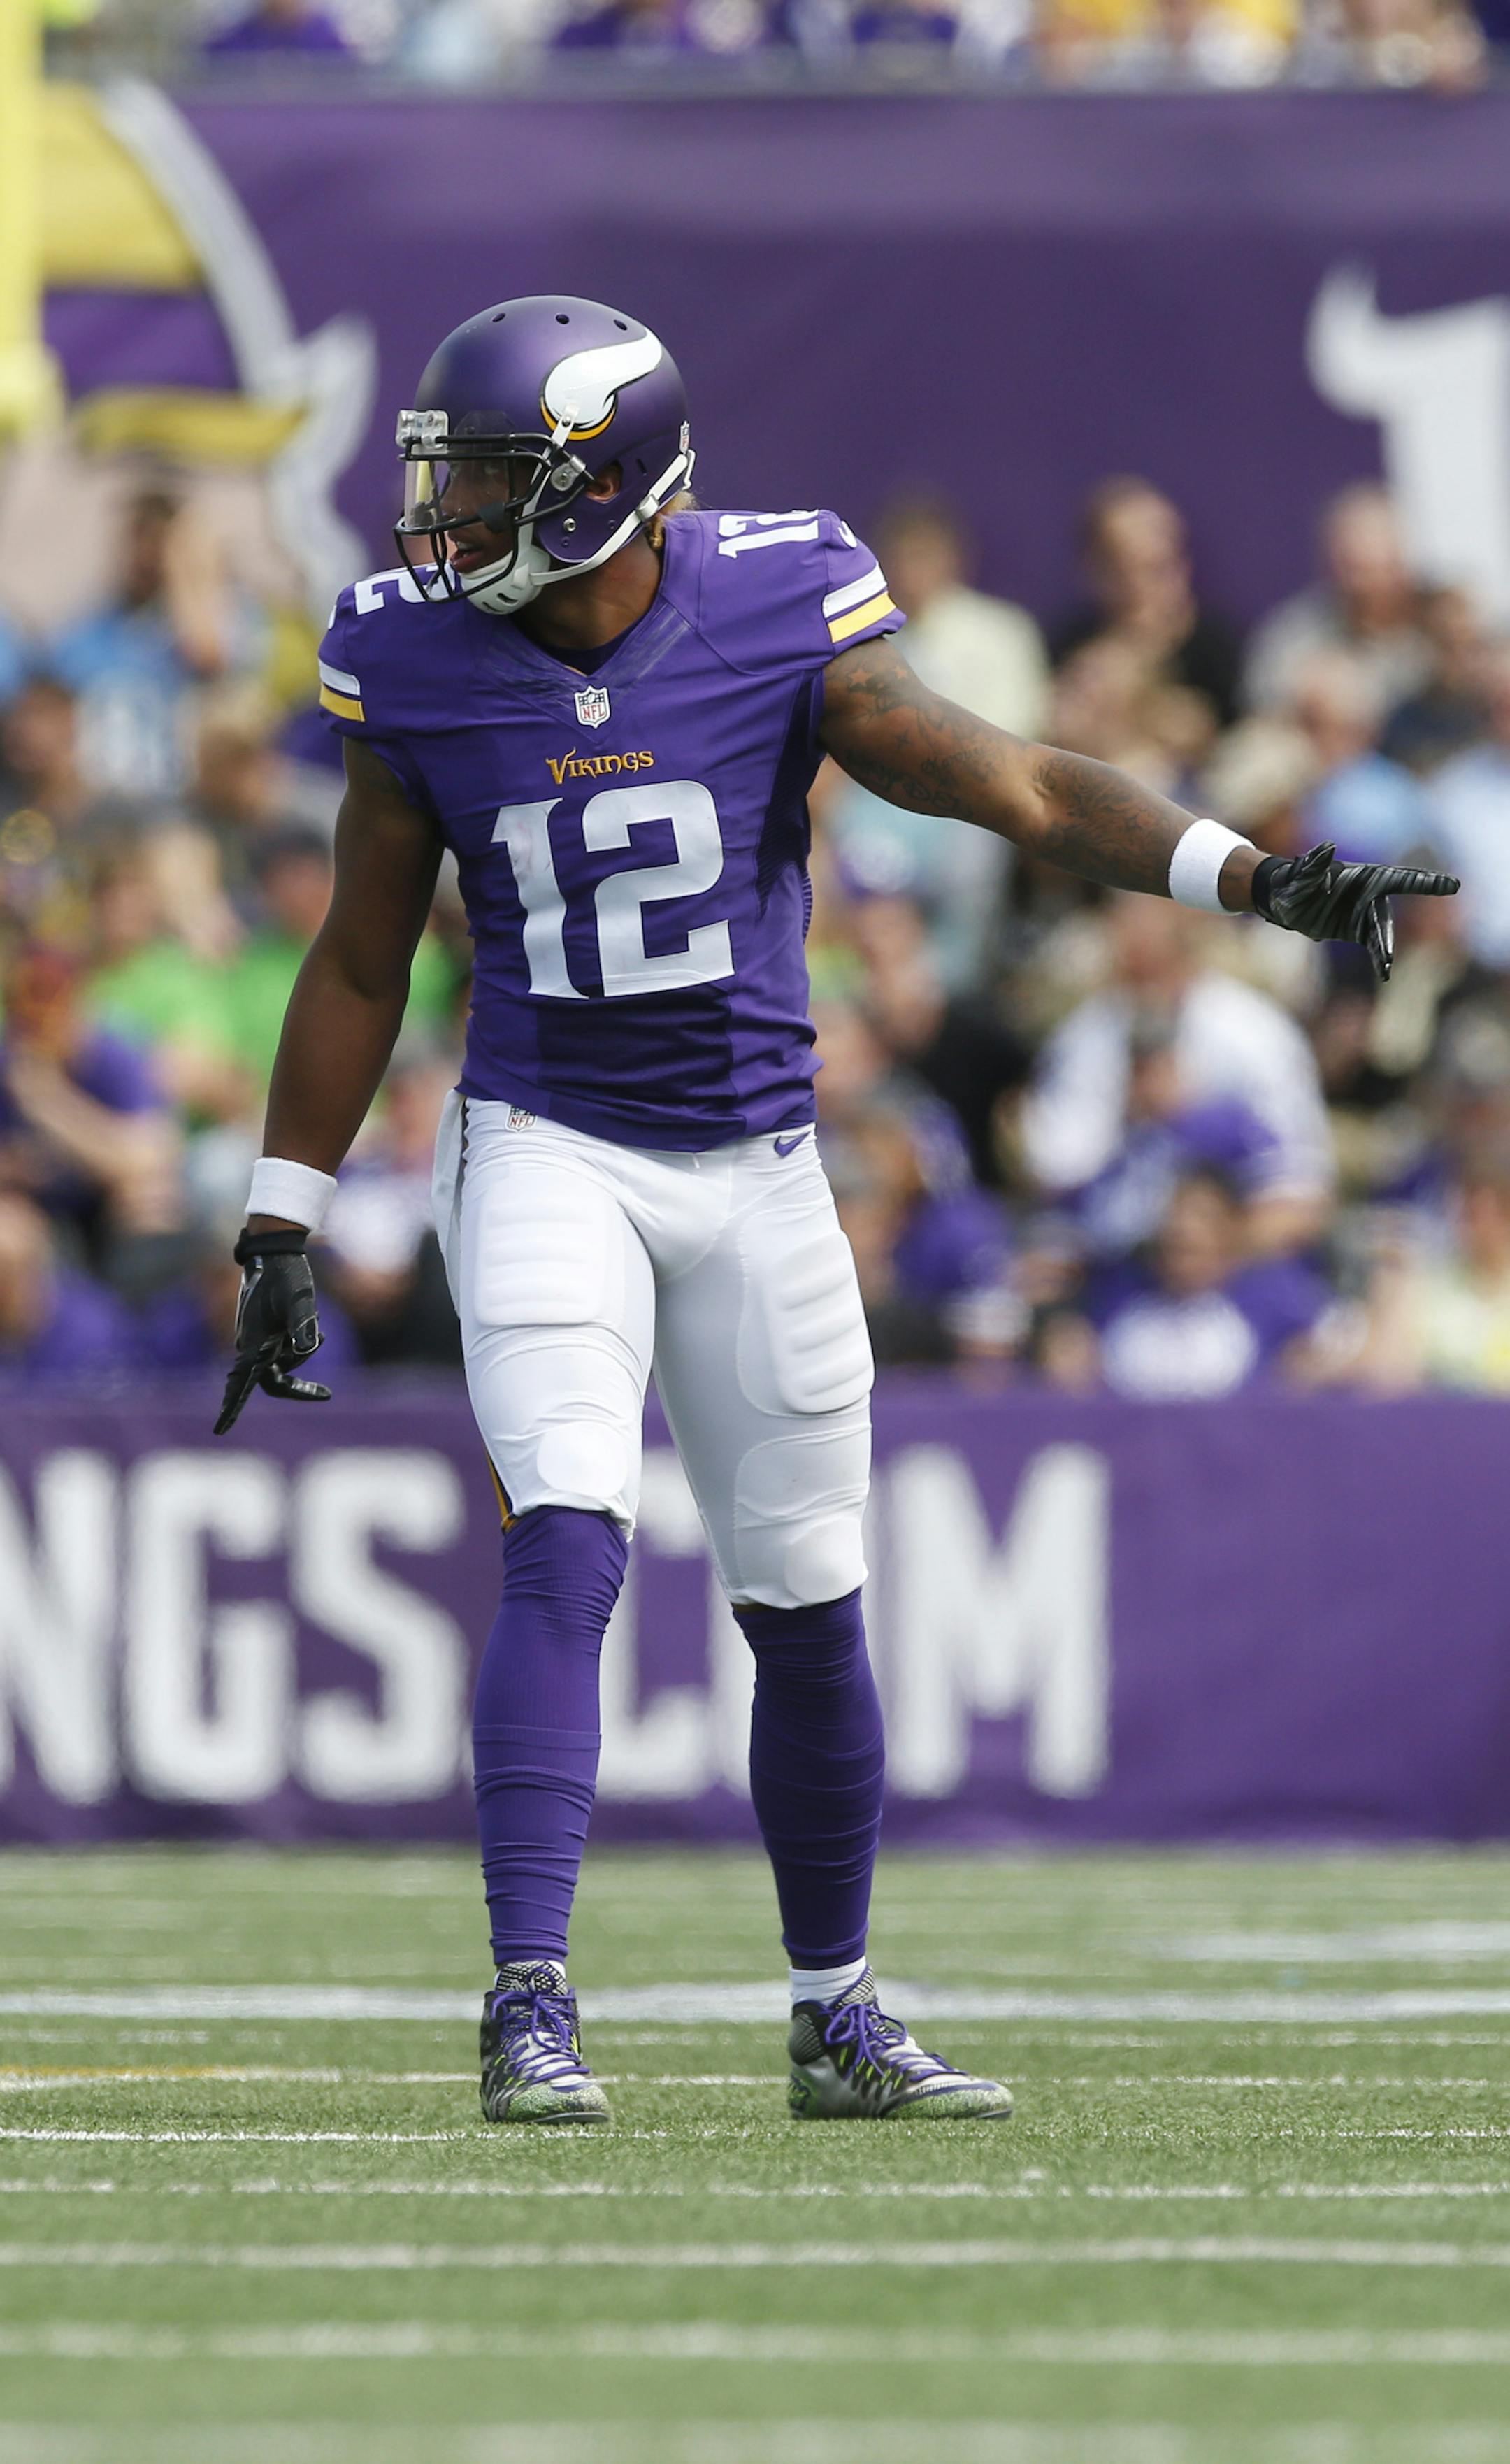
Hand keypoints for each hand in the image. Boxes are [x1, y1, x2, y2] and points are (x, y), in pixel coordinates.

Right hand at [214, 1234, 330, 1434]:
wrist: (275, 1252)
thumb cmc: (286, 1275)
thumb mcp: (300, 1300)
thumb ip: (303, 1324)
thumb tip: (308, 1347)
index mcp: (254, 1343)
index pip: (241, 1384)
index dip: (231, 1408)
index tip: (220, 1430)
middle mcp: (253, 1345)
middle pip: (273, 1381)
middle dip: (297, 1388)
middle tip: (326, 1393)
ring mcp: (259, 1339)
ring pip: (282, 1364)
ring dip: (303, 1355)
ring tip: (320, 1329)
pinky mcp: (267, 1332)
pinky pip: (286, 1351)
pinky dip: (302, 1346)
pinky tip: (318, 1327)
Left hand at [1251, 843, 1458, 981]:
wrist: (1285, 900)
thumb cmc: (1294, 882)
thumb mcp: (1300, 875)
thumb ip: (1314, 864)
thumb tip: (1329, 848)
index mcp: (1365, 877)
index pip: (1401, 879)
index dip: (1426, 882)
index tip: (1453, 886)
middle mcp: (1370, 896)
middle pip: (1386, 916)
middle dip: (1389, 933)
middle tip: (1388, 952)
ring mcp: (1366, 915)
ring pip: (1381, 935)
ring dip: (1384, 951)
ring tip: (1385, 966)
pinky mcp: (1358, 931)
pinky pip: (1373, 947)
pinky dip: (1378, 959)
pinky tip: (1384, 973)